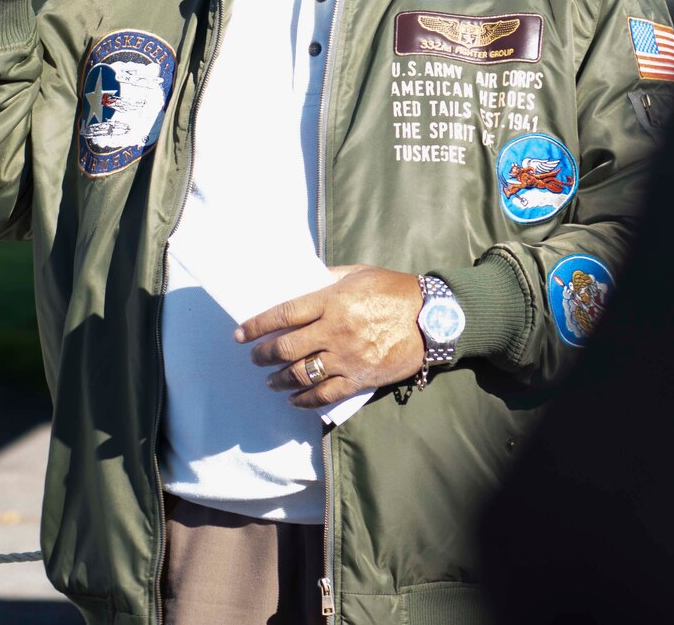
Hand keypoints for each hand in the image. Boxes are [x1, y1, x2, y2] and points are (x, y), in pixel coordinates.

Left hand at [233, 266, 426, 408]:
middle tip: (254, 358)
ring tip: (270, 381)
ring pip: (302, 374)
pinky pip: (326, 394)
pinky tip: (294, 400)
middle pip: (287, 347)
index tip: (239, 334)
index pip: (283, 314)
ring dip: (280, 379)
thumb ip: (326, 279)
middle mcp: (335, 331)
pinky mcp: (361, 378)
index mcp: (332, 301)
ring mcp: (347, 357)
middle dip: (264, 355)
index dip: (257, 325)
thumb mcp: (357, 274)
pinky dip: (306, 399)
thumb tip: (298, 284)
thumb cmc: (394, 291)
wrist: (433, 318)